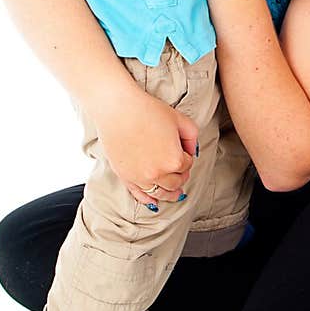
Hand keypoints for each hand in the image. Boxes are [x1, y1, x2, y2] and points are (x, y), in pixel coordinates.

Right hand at [97, 89, 197, 206]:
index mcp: (174, 160)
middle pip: (176, 182)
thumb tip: (191, 151)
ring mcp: (140, 177)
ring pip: (160, 193)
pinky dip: (148, 199)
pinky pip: (139, 194)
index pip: (187, 165)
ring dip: (169, 193)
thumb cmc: (147, 110)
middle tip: (181, 170)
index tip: (182, 149)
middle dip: (181, 176)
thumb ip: (192, 137)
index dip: (187, 156)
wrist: (118, 108)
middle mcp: (158, 173)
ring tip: (176, 194)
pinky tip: (153, 202)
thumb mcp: (179, 119)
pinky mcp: (125, 177)